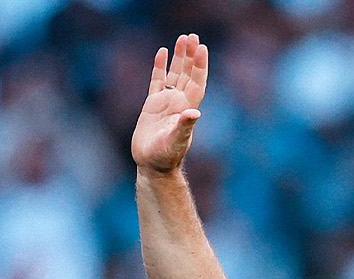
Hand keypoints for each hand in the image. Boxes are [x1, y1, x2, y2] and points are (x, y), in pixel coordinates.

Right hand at [131, 34, 207, 174]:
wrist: (152, 165)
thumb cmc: (165, 157)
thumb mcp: (176, 141)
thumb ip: (184, 126)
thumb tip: (194, 112)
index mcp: (186, 109)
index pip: (197, 82)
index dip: (200, 66)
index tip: (202, 48)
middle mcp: (179, 103)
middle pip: (187, 74)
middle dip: (191, 56)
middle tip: (193, 36)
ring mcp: (166, 102)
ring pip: (174, 74)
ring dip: (179, 57)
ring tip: (182, 38)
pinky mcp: (152, 104)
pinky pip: (157, 80)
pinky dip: (160, 66)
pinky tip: (162, 52)